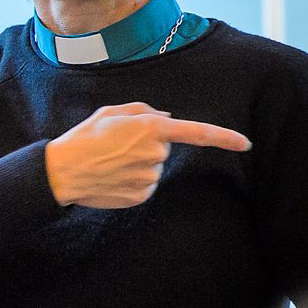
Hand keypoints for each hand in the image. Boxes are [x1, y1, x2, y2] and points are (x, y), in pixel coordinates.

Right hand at [44, 102, 250, 208]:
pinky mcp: (141, 195)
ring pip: (154, 168)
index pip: (197, 133)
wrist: (61, 172)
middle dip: (146, 145)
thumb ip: (143, 111)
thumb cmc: (84, 138)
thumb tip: (166, 119)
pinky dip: (131, 181)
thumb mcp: (111, 113)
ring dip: (137, 164)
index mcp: (150, 128)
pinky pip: (145, 185)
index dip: (224, 137)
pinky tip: (111, 177)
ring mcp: (149, 177)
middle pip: (164, 149)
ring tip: (109, 162)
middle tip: (116, 145)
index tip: (246, 144)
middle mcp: (155, 154)